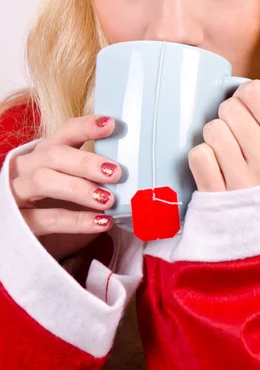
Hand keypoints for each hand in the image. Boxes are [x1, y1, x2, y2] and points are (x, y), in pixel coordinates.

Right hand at [9, 115, 121, 259]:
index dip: (86, 127)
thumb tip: (131, 172)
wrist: (32, 244)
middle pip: (53, 155)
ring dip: (79, 189)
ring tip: (108, 200)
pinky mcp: (19, 224)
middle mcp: (27, 168)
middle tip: (115, 172)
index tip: (112, 125)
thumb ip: (96, 175)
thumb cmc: (59, 209)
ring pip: (43, 181)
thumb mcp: (77, 186)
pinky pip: (47, 219)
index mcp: (45, 153)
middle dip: (86, 162)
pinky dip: (77, 221)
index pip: (64, 133)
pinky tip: (101, 222)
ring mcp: (18, 194)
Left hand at [188, 79, 259, 191]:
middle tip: (235, 135)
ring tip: (226, 154)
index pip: (256, 92)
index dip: (245, 97)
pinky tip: (214, 168)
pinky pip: (198, 155)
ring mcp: (242, 180)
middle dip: (228, 117)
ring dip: (214, 138)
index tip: (247, 111)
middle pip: (230, 108)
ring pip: (212, 130)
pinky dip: (202, 159)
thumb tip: (241, 92)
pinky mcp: (217, 196)